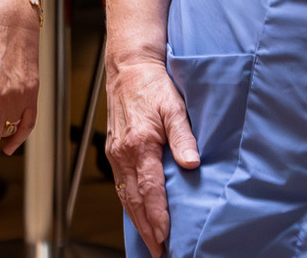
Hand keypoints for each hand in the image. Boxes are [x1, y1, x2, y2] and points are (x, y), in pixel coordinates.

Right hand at [104, 54, 198, 256]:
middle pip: (134, 199)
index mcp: (140, 144)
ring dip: (136, 220)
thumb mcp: (174, 107)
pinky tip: (136, 214)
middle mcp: (123, 152)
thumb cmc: (153, 85)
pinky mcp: (113, 150)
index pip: (149, 189)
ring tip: (150, 241)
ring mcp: (115, 152)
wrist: (128, 67)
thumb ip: (184, 136)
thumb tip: (192, 163)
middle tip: (159, 250)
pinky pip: (119, 184)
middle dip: (146, 228)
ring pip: (124, 195)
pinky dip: (128, 204)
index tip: (166, 236)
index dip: (157, 216)